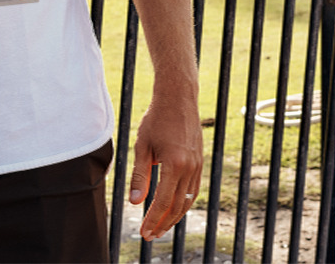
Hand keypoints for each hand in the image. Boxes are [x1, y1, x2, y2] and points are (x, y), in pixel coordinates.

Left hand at [129, 93, 203, 240]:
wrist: (178, 98)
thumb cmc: (157, 119)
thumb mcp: (143, 145)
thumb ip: (140, 175)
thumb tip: (135, 202)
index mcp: (174, 164)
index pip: (163, 201)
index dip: (153, 219)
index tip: (144, 232)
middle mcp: (190, 168)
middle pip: (177, 206)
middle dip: (163, 223)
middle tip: (150, 235)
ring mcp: (197, 165)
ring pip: (187, 200)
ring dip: (174, 216)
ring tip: (161, 226)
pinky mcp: (199, 162)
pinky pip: (193, 189)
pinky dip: (183, 202)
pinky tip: (173, 207)